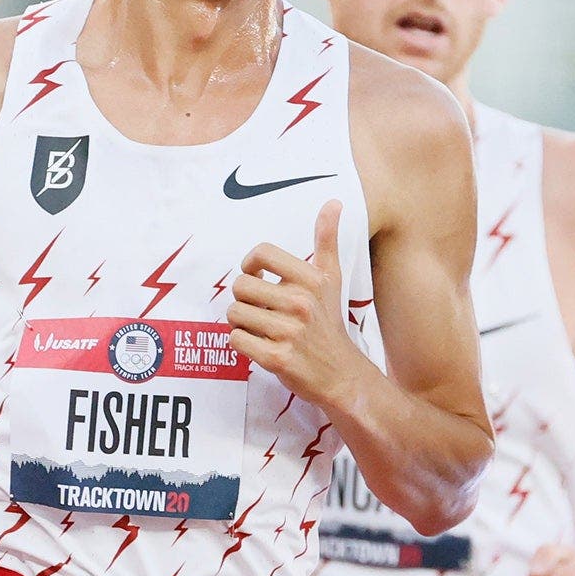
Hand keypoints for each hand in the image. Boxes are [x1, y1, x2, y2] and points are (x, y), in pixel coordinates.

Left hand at [229, 201, 362, 405]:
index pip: (261, 254)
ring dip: (241, 322)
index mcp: (312, 280)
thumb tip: (334, 202)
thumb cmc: (329, 322)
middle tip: (260, 309)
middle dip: (244, 298)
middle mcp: (301, 304)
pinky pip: (235, 339)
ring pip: (234, 313)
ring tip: (260, 328)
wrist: (340, 374)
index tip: (256, 275)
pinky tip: (259, 344)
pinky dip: (241, 342)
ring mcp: (289, 332)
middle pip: (240, 285)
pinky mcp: (276, 358)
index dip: (249, 264)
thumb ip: (327, 240)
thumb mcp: (332, 279)